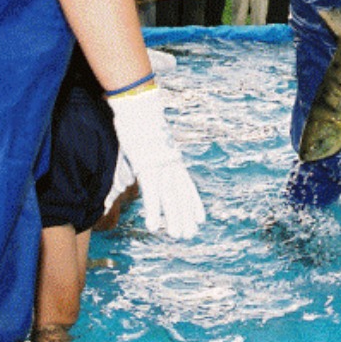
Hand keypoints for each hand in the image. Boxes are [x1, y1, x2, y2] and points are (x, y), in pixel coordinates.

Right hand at [107, 85, 204, 237]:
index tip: (201, 218)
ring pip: (170, 198)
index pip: (188, 185)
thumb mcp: (150, 139)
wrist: (139, 106)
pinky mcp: (147, 167)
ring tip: (178, 235)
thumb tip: (147, 157)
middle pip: (181, 195)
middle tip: (190, 234)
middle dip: (186, 216)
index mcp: (174, 158)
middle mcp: (172, 164)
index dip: (194, 203)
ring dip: (174, 218)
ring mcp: (161, 166)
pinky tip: (153, 226)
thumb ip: (151, 152)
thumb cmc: (141, 119)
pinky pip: (151, 194)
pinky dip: (153, 211)